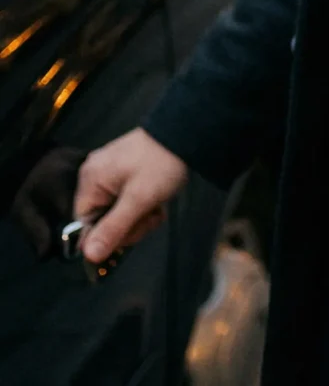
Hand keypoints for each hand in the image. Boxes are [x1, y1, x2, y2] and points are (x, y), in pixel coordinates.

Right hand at [74, 128, 187, 262]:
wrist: (184, 133)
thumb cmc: (160, 165)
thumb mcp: (138, 200)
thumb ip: (113, 228)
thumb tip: (88, 256)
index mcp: (91, 180)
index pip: (84, 224)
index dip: (105, 237)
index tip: (130, 236)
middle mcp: (94, 176)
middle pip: (102, 220)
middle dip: (129, 225)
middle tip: (150, 217)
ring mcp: (110, 174)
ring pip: (117, 213)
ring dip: (139, 217)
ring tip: (156, 208)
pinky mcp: (124, 173)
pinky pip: (125, 201)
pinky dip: (142, 206)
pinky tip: (157, 203)